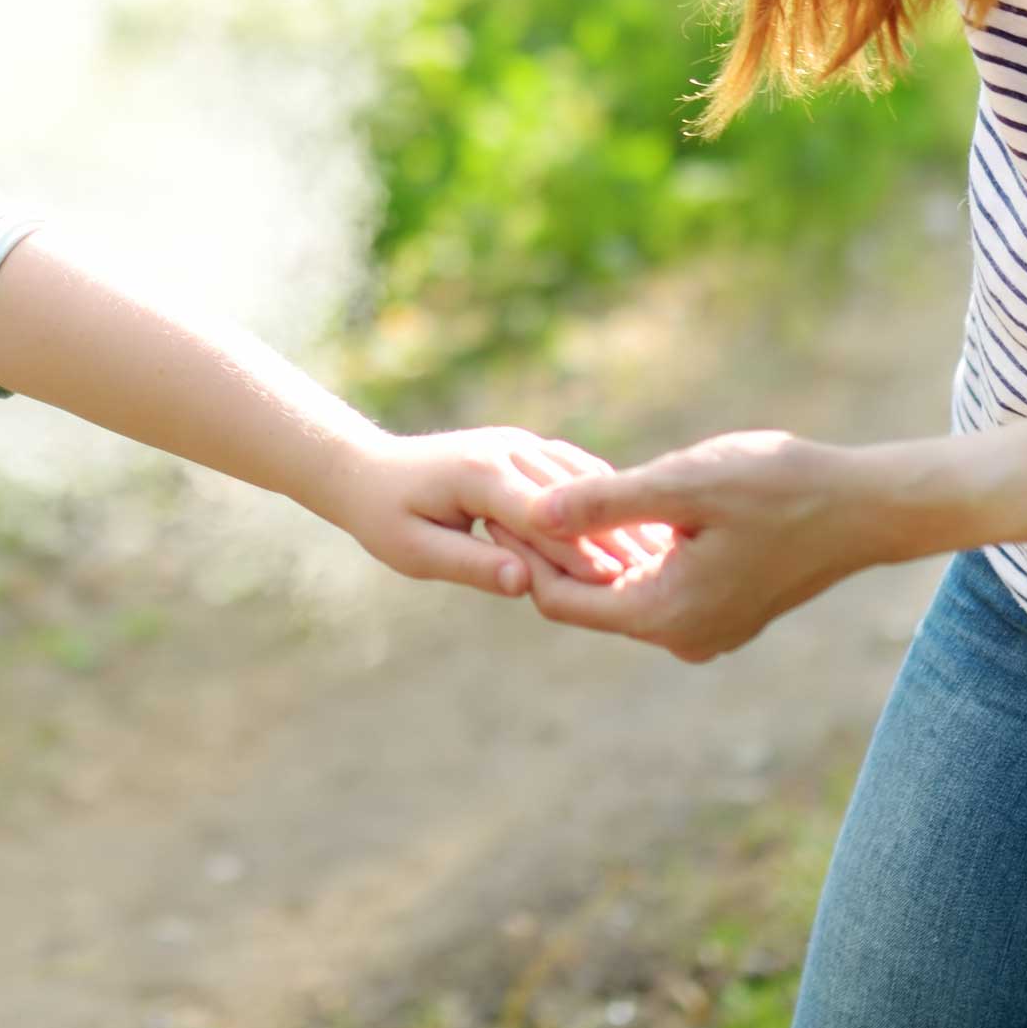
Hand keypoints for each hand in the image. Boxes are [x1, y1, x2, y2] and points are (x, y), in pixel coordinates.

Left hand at [313, 426, 636, 597]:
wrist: (368, 468)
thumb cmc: (384, 517)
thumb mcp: (414, 551)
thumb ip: (470, 564)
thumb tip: (521, 584)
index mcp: (479, 474)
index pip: (542, 517)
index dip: (581, 550)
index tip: (620, 584)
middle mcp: (506, 449)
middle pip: (572, 497)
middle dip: (613, 533)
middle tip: (659, 572)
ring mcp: (520, 443)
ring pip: (582, 479)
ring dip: (617, 513)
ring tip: (658, 554)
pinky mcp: (526, 448)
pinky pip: (575, 471)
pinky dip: (604, 498)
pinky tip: (634, 525)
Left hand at [520, 430, 909, 662]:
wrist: (867, 506)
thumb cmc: (782, 487)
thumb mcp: (685, 484)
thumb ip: (606, 502)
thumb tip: (534, 510)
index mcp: (665, 614)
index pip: (560, 600)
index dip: (524, 553)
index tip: (498, 505)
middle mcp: (681, 635)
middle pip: (587, 599)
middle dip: (553, 550)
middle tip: (515, 493)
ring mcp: (705, 628)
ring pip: (621, 589)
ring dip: (594, 548)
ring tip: (558, 493)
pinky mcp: (723, 609)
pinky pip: (656, 585)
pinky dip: (632, 552)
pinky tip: (620, 506)